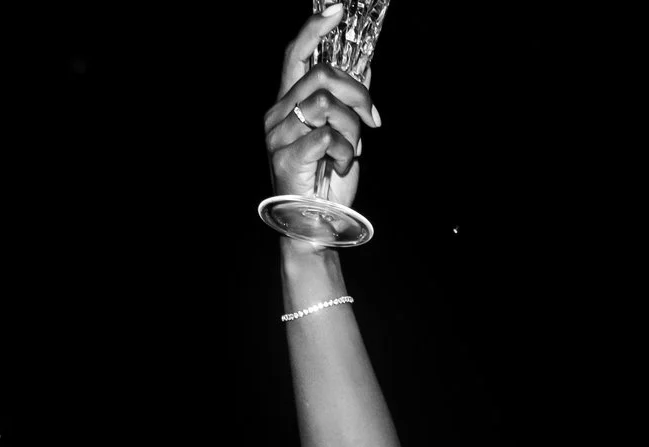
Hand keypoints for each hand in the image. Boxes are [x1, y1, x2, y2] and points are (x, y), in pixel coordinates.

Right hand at [264, 6, 381, 206]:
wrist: (315, 224)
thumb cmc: (325, 180)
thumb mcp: (343, 134)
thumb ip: (348, 101)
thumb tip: (366, 66)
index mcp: (288, 103)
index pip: (295, 55)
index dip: (314, 29)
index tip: (335, 10)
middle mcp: (277, 113)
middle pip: (321, 75)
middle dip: (357, 93)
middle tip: (371, 118)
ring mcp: (278, 134)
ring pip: (327, 105)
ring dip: (352, 130)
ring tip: (350, 152)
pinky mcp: (286, 156)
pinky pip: (327, 136)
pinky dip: (344, 152)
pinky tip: (339, 166)